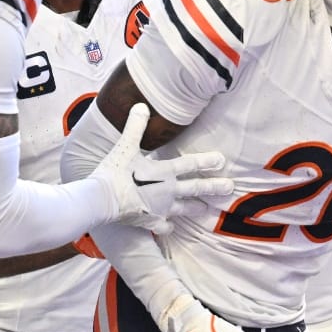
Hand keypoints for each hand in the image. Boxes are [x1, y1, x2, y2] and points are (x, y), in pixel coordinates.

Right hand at [94, 105, 234, 233]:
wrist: (101, 200)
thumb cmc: (114, 172)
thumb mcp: (125, 146)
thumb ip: (136, 126)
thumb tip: (141, 105)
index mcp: (164, 171)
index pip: (190, 164)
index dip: (207, 161)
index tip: (222, 161)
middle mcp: (168, 191)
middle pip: (195, 188)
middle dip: (214, 187)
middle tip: (230, 188)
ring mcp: (160, 209)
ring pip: (183, 209)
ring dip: (195, 208)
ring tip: (205, 209)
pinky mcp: (150, 222)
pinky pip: (164, 226)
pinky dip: (167, 226)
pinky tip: (169, 226)